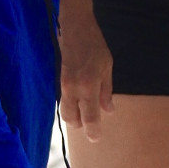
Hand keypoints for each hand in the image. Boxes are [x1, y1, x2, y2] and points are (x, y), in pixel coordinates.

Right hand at [58, 4, 114, 140]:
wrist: (75, 28)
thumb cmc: (95, 46)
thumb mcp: (107, 67)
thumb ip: (106, 91)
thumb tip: (108, 111)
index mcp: (88, 86)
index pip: (89, 117)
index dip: (92, 131)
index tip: (96, 139)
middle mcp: (73, 89)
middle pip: (71, 119)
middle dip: (80, 125)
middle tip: (90, 125)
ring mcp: (64, 85)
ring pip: (65, 110)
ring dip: (74, 116)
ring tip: (85, 113)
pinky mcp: (60, 80)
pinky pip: (64, 100)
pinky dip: (71, 105)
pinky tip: (80, 101)